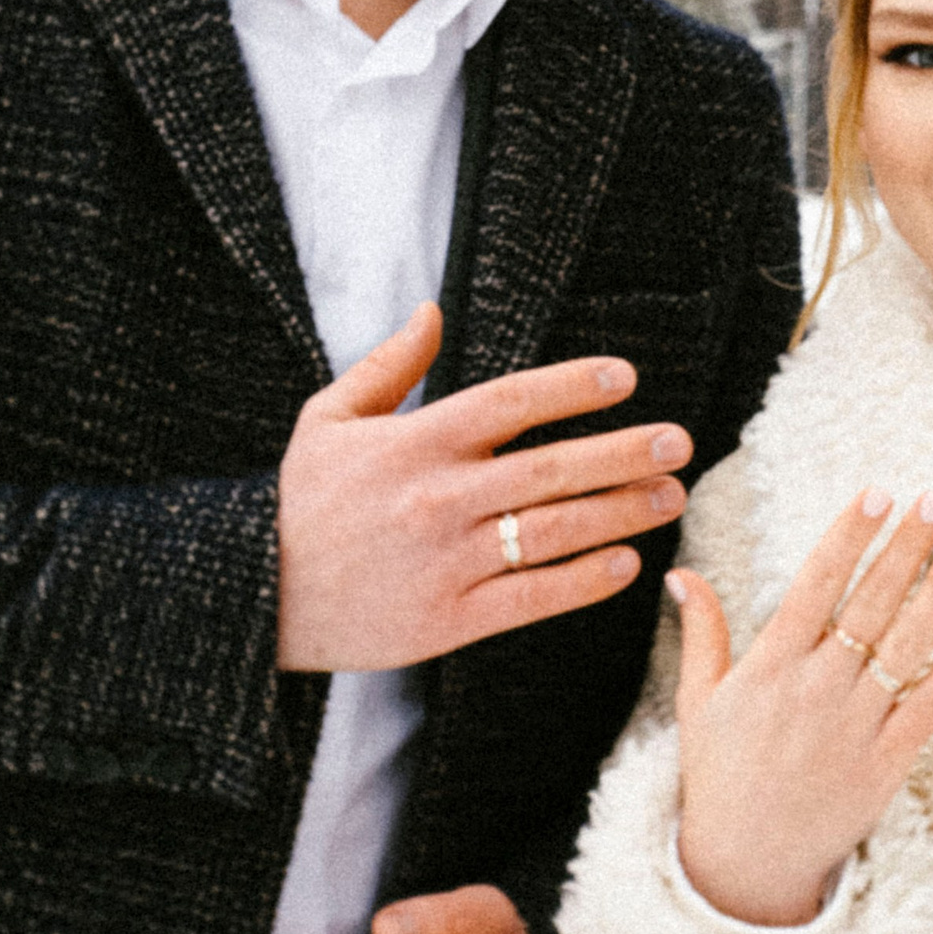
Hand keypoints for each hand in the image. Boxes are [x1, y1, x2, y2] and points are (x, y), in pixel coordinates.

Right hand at [275, 303, 692, 672]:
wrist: (254, 596)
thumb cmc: (300, 503)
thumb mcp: (327, 420)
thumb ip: (388, 366)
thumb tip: (434, 311)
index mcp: (413, 443)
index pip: (510, 402)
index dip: (573, 386)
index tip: (625, 377)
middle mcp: (437, 499)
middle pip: (549, 468)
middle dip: (623, 453)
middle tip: (678, 442)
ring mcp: (446, 563)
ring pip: (552, 534)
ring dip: (620, 513)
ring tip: (669, 496)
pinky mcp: (447, 622)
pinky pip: (532, 599)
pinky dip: (584, 582)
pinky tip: (625, 564)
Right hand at [672, 488, 932, 927]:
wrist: (744, 865)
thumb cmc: (719, 776)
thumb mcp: (698, 703)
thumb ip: (703, 633)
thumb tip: (682, 574)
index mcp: (769, 668)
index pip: (815, 584)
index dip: (848, 535)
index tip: (877, 493)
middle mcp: (815, 690)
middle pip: (869, 604)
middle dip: (905, 547)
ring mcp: (854, 728)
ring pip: (904, 649)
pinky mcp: (885, 767)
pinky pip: (925, 713)